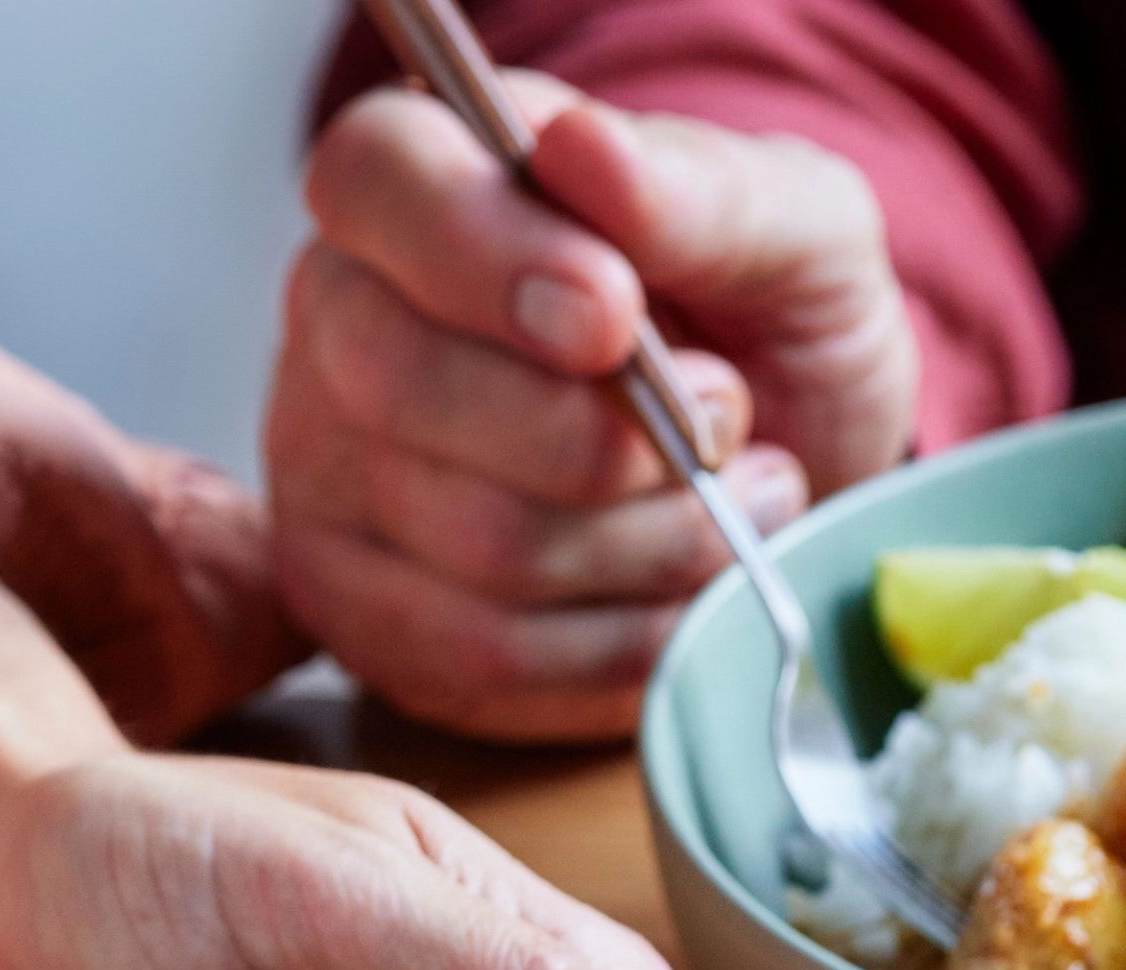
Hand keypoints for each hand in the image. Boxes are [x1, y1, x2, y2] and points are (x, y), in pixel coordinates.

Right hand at [268, 74, 917, 739]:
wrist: (780, 472)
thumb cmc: (766, 327)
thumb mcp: (794, 228)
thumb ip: (699, 190)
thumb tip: (584, 153)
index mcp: (416, 183)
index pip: (377, 180)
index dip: (484, 253)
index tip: (615, 313)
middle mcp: (338, 326)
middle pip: (404, 385)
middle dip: (603, 434)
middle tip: (727, 419)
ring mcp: (331, 486)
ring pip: (476, 539)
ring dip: (656, 538)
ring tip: (743, 497)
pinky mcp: (369, 626)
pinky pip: (491, 659)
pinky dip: (630, 637)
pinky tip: (690, 585)